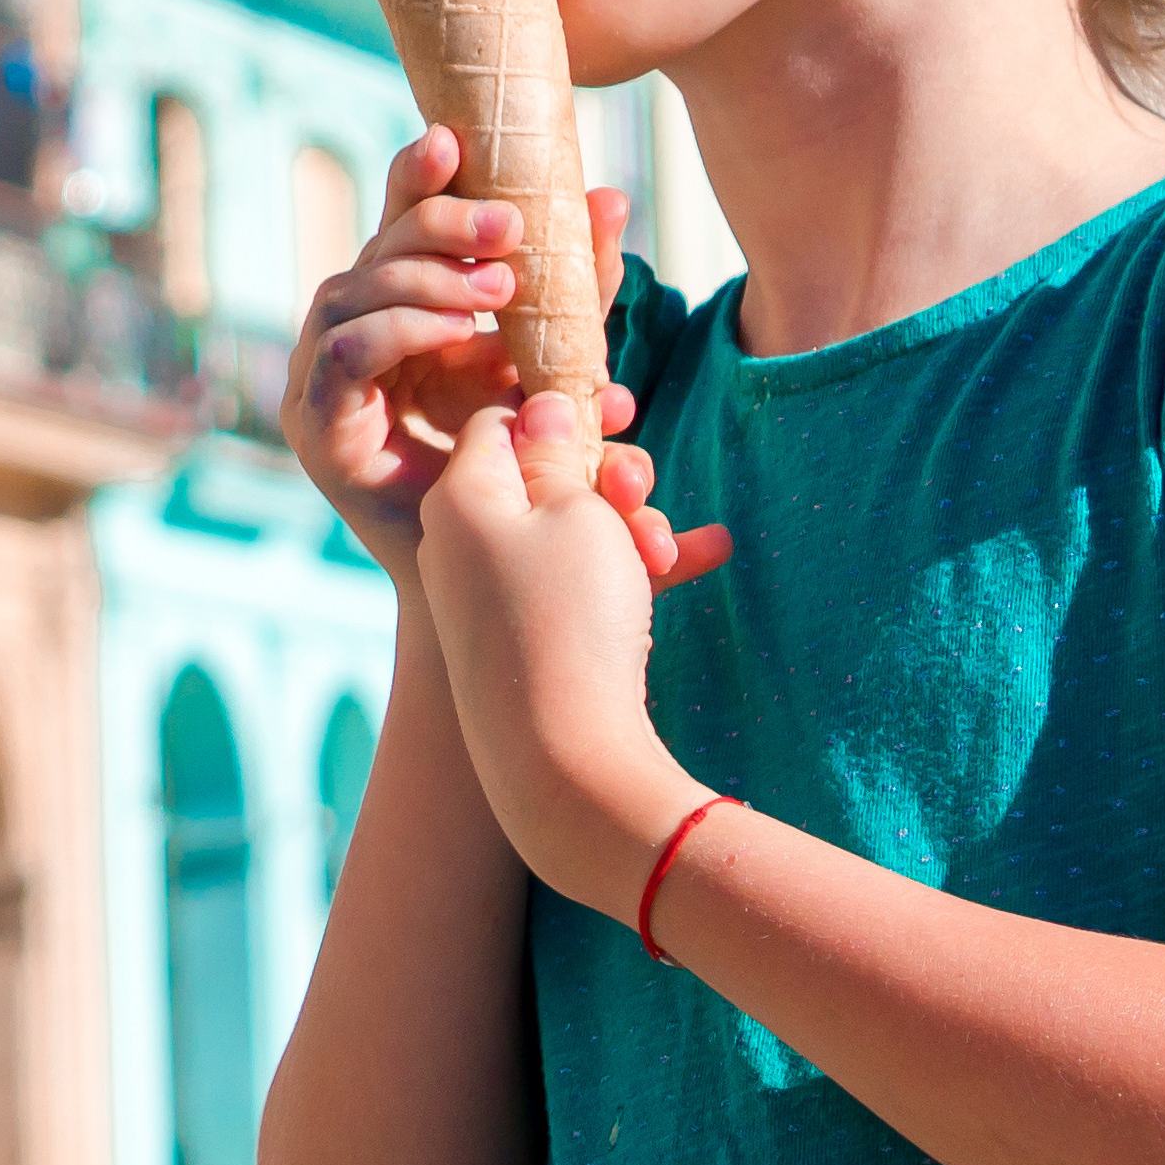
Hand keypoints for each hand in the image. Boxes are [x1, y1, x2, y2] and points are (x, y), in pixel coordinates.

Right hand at [282, 132, 633, 566]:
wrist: (497, 582)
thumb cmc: (524, 474)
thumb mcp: (559, 367)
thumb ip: (580, 293)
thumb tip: (611, 198)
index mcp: (398, 315)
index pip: (397, 227)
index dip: (417, 178)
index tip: (456, 137)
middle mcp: (348, 337)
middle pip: (375, 249)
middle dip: (440, 224)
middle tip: (511, 232)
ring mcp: (320, 381)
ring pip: (353, 291)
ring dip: (427, 281)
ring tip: (499, 293)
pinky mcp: (315, 427)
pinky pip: (345, 354)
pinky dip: (400, 332)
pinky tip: (458, 335)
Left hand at [414, 389, 731, 910]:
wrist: (564, 757)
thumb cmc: (571, 619)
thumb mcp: (576, 512)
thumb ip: (558, 454)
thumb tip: (539, 408)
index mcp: (457, 498)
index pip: (501, 420)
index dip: (563, 413)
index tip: (616, 413)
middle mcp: (460, 543)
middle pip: (541, 477)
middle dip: (610, 478)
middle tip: (642, 491)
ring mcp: (489, 593)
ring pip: (572, 532)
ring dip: (633, 528)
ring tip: (672, 551)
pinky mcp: (522, 638)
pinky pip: (580, 582)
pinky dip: (634, 569)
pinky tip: (707, 555)